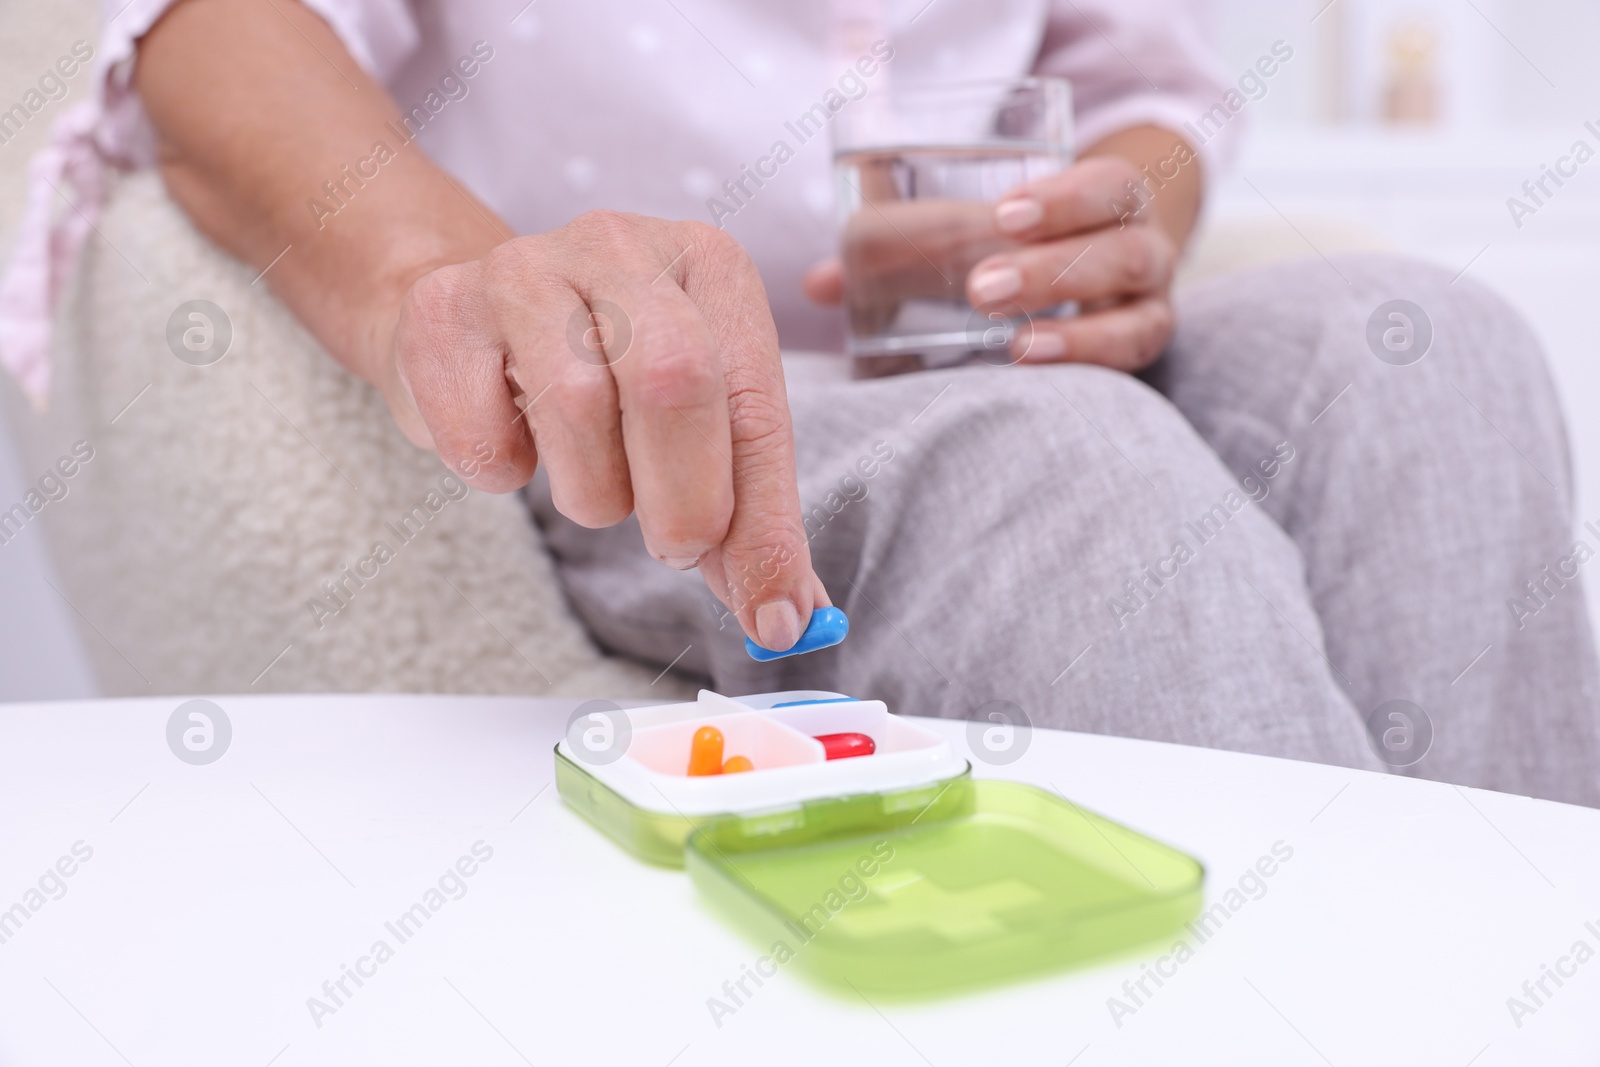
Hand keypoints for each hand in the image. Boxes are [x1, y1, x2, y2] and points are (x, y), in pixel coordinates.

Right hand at [380, 210, 827, 651]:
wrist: (466, 322)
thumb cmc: (601, 374)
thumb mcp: (694, 425)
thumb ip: (746, 515)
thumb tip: (786, 612)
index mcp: (711, 266)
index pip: (755, 402)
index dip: (766, 520)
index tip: (771, 611)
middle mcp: (623, 247)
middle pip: (676, 381)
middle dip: (685, 500)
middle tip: (677, 548)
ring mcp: (525, 268)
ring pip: (578, 408)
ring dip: (593, 492)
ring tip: (591, 483)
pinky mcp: (443, 311)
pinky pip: (483, 436)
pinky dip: (503, 473)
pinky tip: (510, 444)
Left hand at [804, 155, 1178, 371]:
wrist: (1106, 292)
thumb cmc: (1023, 252)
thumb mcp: (975, 233)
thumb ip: (900, 248)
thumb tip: (818, 283)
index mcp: (1110, 203)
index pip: (1109, 186)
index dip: (1064, 197)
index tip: (1002, 214)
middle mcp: (1144, 254)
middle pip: (1125, 248)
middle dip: (1053, 268)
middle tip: (981, 289)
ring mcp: (1148, 312)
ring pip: (1139, 314)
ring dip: (1072, 326)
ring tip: (1013, 344)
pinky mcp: (1139, 361)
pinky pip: (1131, 365)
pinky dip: (1088, 363)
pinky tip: (1035, 367)